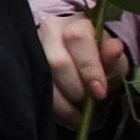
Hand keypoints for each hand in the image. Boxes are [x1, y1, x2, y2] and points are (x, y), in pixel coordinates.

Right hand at [39, 7, 130, 124]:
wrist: (81, 67)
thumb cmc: (99, 64)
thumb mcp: (113, 62)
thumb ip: (112, 58)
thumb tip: (115, 47)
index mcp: (76, 24)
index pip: (77, 38)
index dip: (89, 67)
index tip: (100, 93)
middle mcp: (49, 30)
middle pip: (57, 61)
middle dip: (75, 90)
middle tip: (88, 105)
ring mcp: (33, 46)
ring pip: (42, 77)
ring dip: (63, 103)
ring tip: (78, 115)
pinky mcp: (24, 64)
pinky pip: (34, 89)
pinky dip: (53, 108)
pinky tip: (66, 114)